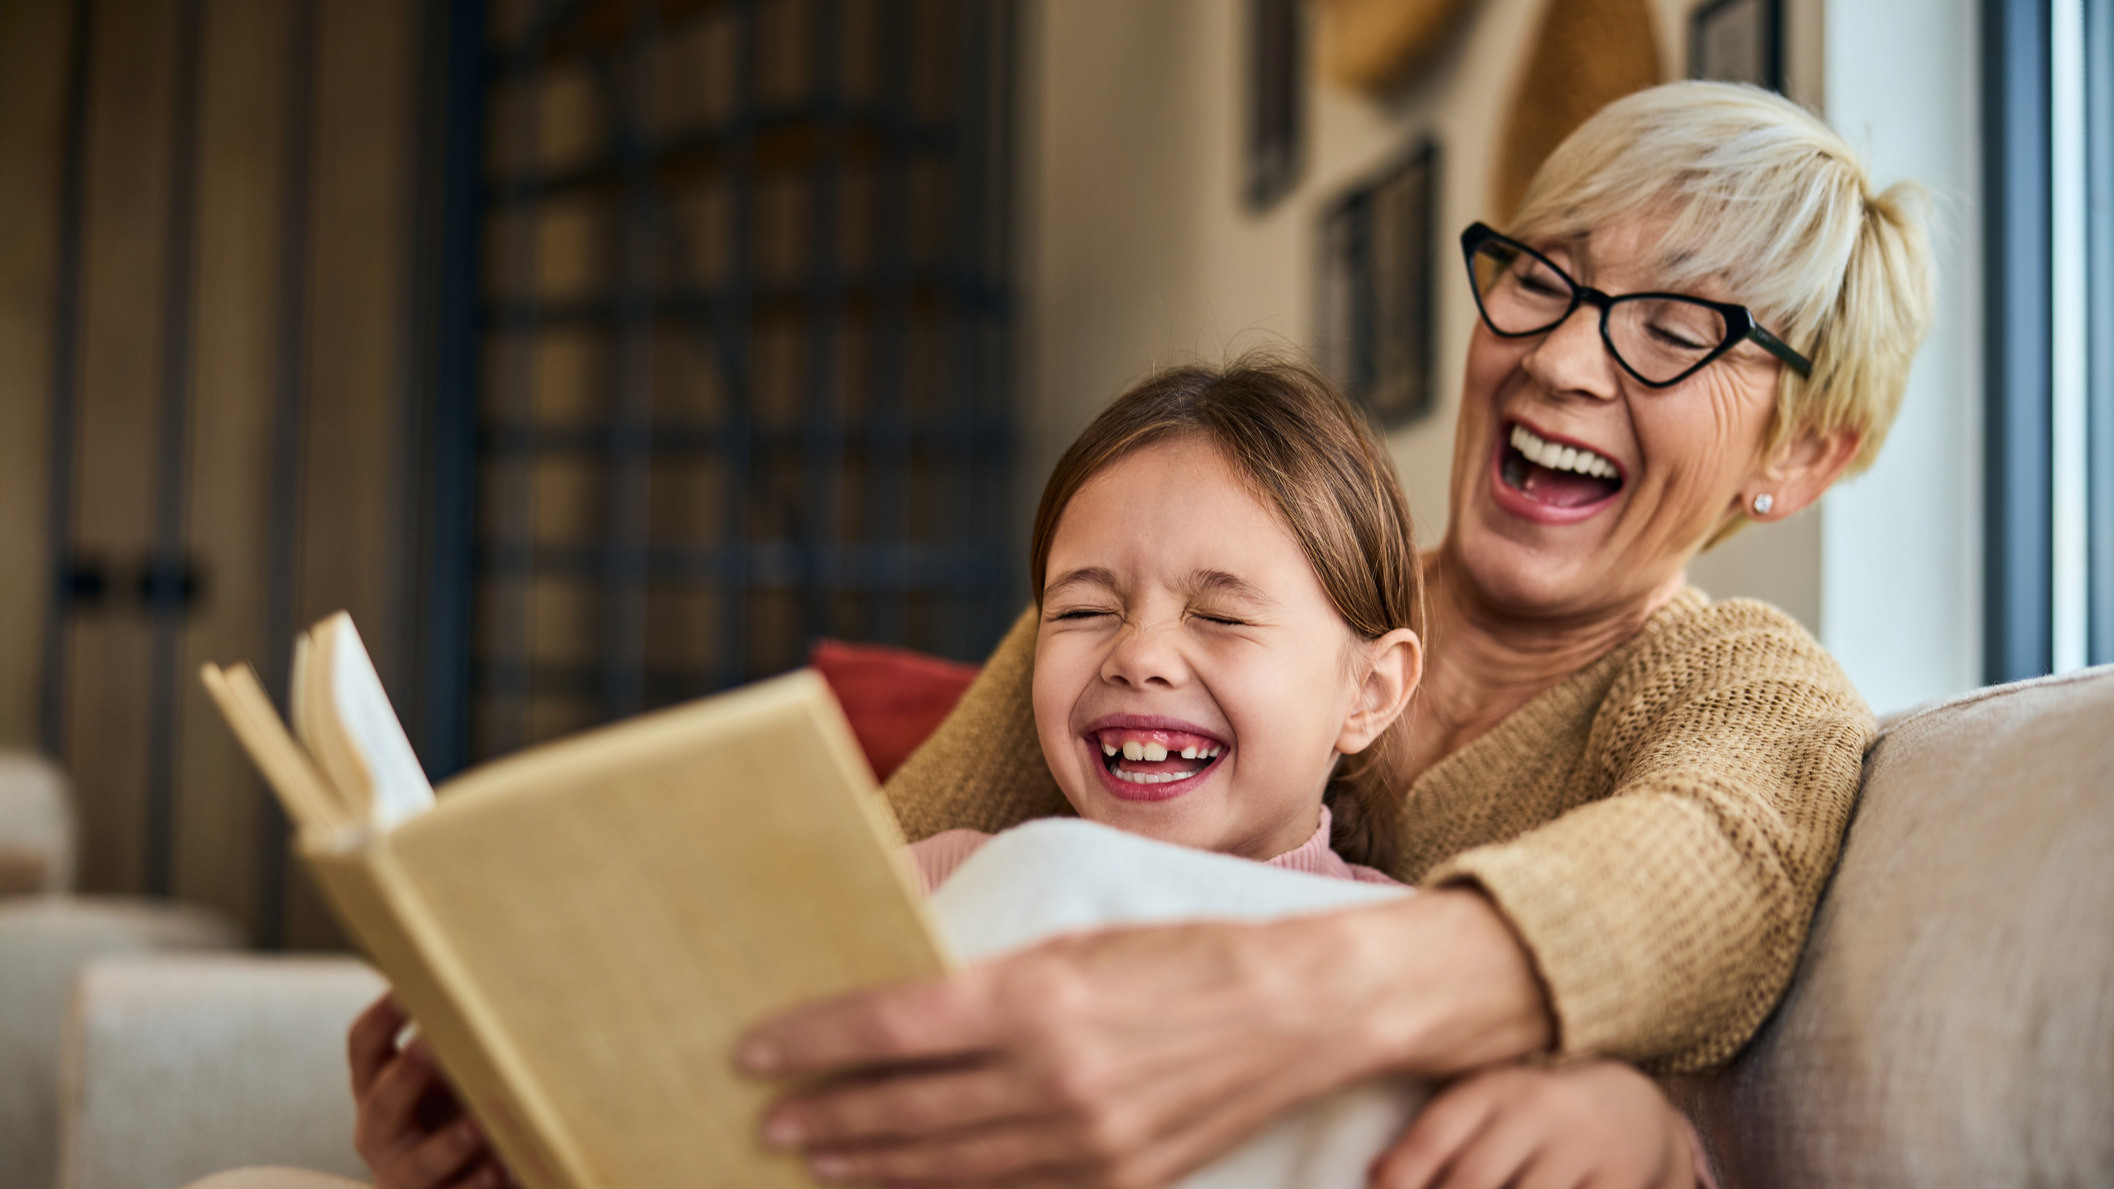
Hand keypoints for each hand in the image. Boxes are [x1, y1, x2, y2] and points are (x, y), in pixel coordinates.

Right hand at [348, 994, 512, 1188]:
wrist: (451, 1181)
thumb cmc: (451, 1110)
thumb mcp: (444, 1074)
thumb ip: (453, 1040)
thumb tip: (493, 976)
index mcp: (376, 1085)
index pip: (364, 1044)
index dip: (383, 1015)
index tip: (409, 985)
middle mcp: (378, 1130)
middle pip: (384, 1100)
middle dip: (410, 1073)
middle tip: (435, 1044)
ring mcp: (400, 1174)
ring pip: (419, 1162)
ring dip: (450, 1142)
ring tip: (482, 1124)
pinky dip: (476, 1185)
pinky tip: (503, 1168)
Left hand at [738, 890, 1549, 1187]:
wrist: (1303, 1010)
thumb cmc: (1186, 950)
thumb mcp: (1079, 932)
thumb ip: (990, 967)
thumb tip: (905, 979)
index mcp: (1039, 998)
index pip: (890, 1028)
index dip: (811, 1042)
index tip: (755, 1049)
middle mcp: (1055, 1080)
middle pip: (904, 1109)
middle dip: (823, 1115)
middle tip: (764, 1116)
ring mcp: (1087, 1143)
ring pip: (945, 1167)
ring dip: (867, 1164)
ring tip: (812, 1157)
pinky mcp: (1118, 1179)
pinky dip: (945, 1188)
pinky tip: (904, 1183)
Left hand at [1367, 1061, 1702, 1188]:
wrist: (1631, 1110)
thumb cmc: (1532, 1120)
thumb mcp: (1486, 1112)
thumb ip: (1435, 1140)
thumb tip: (1373, 1177)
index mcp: (1493, 1088)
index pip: (1434, 1135)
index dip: (1401, 1176)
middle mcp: (1537, 1108)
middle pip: (1473, 1179)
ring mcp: (1583, 1144)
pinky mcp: (1621, 1175)